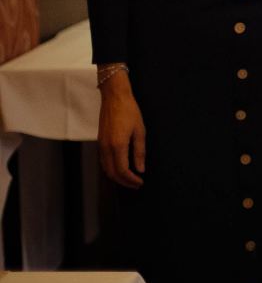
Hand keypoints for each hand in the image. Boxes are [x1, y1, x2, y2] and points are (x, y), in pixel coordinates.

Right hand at [97, 73, 145, 187]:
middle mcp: (106, 148)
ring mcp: (101, 145)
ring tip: (130, 179)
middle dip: (124, 182)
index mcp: (118, 145)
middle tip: (136, 184)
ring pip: (106, 168)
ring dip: (117, 177)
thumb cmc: (130, 111)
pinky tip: (121, 168)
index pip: (123, 171)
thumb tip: (141, 169)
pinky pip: (103, 161)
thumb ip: (140, 152)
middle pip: (112, 173)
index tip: (140, 182)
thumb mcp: (140, 131)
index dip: (131, 180)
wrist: (114, 98)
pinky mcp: (99, 142)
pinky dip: (111, 169)